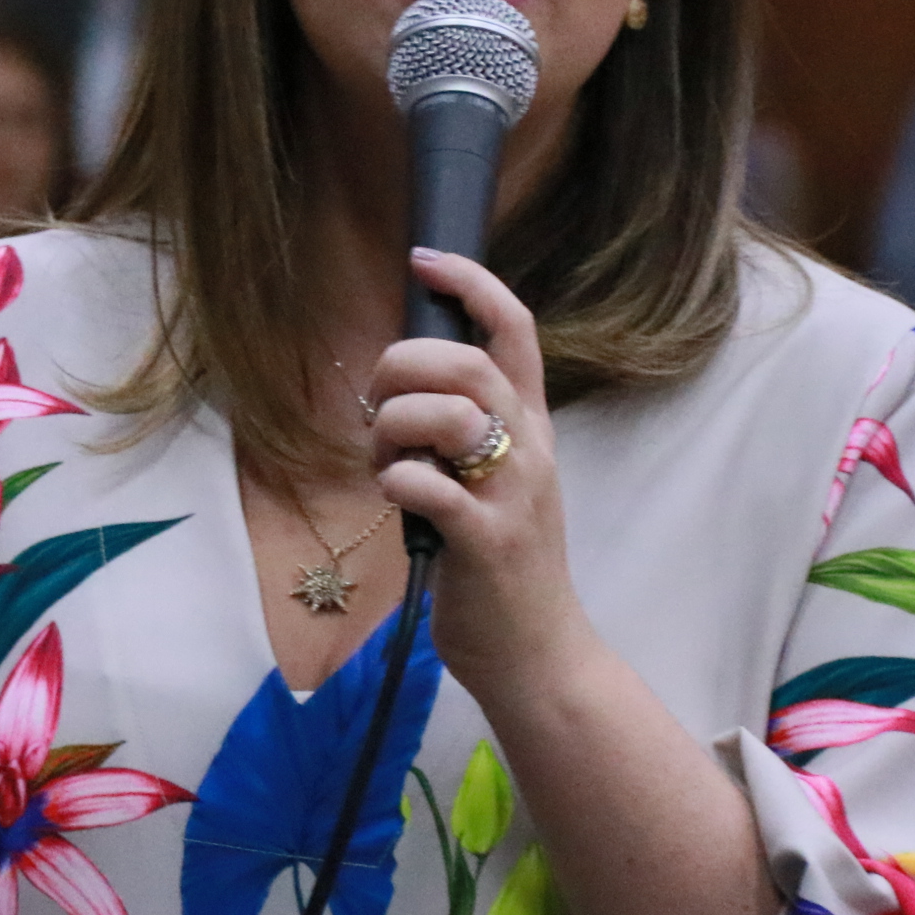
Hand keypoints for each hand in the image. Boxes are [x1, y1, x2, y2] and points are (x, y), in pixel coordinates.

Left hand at [366, 248, 595, 707]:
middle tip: (377, 404)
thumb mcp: (495, 484)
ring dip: (394, 424)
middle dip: (405, 365)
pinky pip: (431, 486)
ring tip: (383, 460)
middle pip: (469, 363)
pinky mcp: (487, 542)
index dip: (471, 282)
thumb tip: (398, 388)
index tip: (425, 259)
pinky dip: (397, 480)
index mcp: (532, 429)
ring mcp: (514, 496)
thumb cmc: (501, 567)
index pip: (516, 329)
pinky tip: (394, 496)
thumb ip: (462, 434)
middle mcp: (532, 451)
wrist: (537, 655)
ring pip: (450, 414)